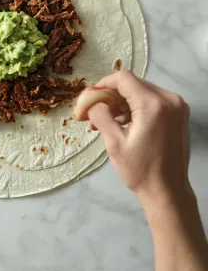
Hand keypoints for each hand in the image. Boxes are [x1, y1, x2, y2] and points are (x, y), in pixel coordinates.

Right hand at [74, 71, 190, 207]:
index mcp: (153, 105)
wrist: (168, 192)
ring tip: (106, 120)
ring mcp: (177, 106)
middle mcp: (169, 100)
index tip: (91, 96)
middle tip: (95, 110)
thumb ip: (101, 116)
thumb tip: (92, 102)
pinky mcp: (179, 114)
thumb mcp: (114, 143)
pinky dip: (136, 107)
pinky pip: (152, 100)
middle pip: (133, 83)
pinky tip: (123, 123)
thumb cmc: (141, 171)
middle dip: (112, 95)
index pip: (124, 79)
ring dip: (123, 102)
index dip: (104, 84)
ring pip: (142, 91)